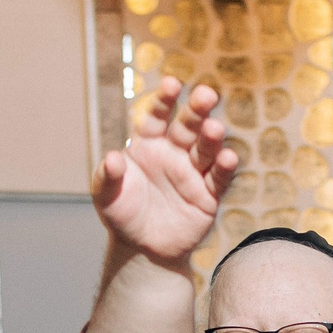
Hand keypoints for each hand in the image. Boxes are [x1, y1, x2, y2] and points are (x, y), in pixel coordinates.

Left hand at [91, 79, 236, 267]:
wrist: (142, 248)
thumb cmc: (121, 214)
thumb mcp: (105, 195)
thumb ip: (108, 175)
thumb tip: (113, 157)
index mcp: (148, 144)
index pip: (157, 117)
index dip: (164, 101)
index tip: (173, 84)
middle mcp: (173, 154)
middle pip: (188, 127)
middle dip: (197, 111)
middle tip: (207, 94)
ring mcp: (193, 173)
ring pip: (206, 150)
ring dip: (212, 138)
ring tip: (214, 129)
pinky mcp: (208, 196)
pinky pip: (219, 179)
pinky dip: (224, 168)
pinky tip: (227, 157)